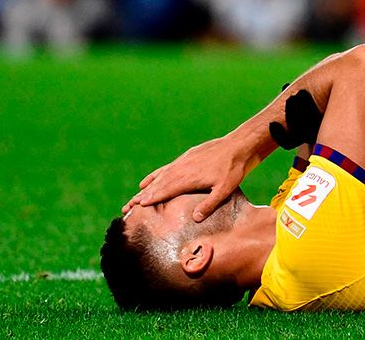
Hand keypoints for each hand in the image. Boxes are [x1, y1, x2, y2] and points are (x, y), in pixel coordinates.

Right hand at [121, 135, 256, 221]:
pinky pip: (166, 168)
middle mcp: (181, 169)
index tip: (137, 206)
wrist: (237, 145)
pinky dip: (154, 175)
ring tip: (133, 199)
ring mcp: (182, 162)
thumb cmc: (233, 169)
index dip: (152, 199)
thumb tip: (195, 218)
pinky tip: (146, 181)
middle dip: (142, 197)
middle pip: (157, 184)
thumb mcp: (225, 189)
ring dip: (146, 188)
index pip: (166, 190)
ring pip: (159, 177)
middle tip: (127, 207)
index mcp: (189, 178)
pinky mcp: (185, 157)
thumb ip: (210, 203)